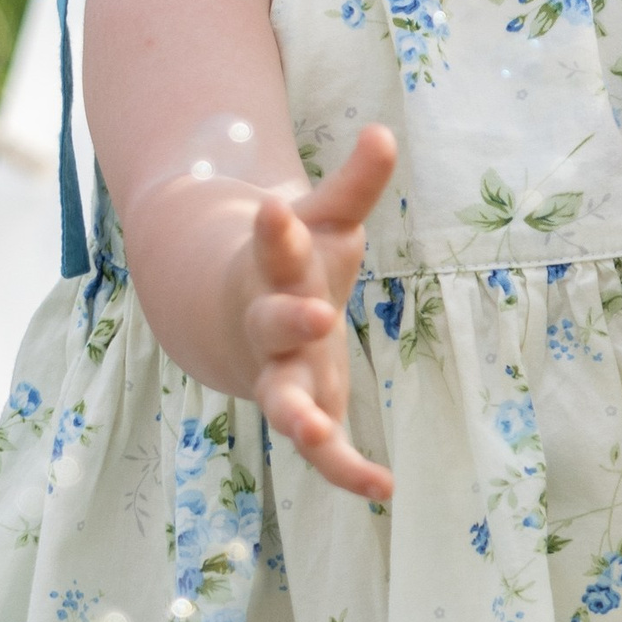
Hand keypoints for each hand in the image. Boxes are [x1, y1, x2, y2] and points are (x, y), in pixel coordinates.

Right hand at [240, 125, 397, 498]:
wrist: (237, 316)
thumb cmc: (294, 262)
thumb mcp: (323, 219)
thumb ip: (354, 185)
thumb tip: (384, 131)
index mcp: (274, 269)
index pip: (275, 247)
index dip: (277, 231)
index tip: (275, 209)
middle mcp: (270, 324)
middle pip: (274, 322)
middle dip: (291, 318)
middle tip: (317, 312)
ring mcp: (281, 373)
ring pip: (284, 399)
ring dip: (299, 416)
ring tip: (317, 433)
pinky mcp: (304, 410)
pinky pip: (321, 450)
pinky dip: (346, 470)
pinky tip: (383, 490)